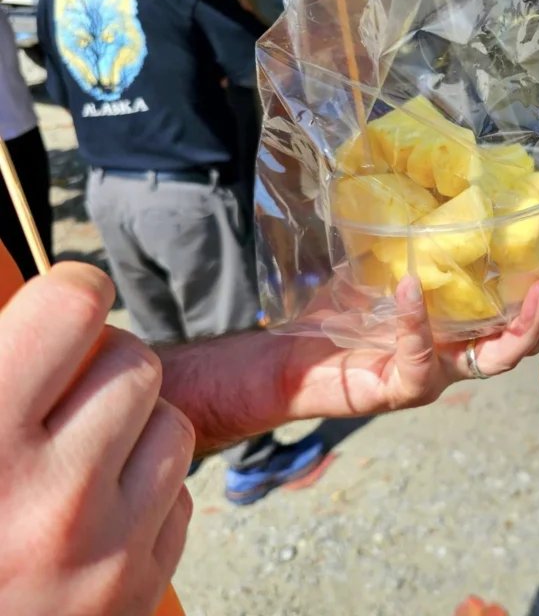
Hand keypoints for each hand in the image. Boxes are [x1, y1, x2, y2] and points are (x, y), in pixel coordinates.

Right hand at [0, 264, 194, 615]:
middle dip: (101, 364)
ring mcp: (105, 552)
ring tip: (74, 453)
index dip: (69, 293)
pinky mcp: (139, 590)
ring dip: (133, 425)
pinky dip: (144, 492)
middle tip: (58, 391)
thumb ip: (0, 367)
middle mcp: (52, 498)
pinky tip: (91, 512)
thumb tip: (56, 296)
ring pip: (173, 424)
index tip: (61, 307)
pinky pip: (179, 497)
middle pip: (135, 362)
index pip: (72, 309)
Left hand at [281, 265, 538, 416]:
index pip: (514, 317)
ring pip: (492, 362)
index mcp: (458, 331)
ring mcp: (433, 377)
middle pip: (520, 344)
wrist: (287, 359)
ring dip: (519, 326)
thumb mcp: (380, 270)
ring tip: (535, 290)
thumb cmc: (335, 315)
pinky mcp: (400, 390)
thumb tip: (428, 184)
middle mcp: (455, 358)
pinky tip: (412, 289)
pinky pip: (420, 361)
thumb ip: (408, 244)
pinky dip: (417, 323)